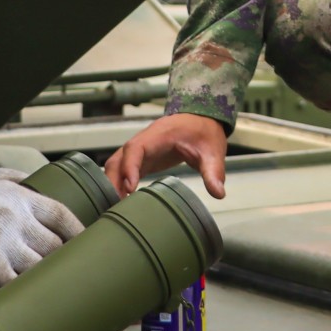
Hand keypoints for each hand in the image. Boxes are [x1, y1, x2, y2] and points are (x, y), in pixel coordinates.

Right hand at [0, 173, 82, 287]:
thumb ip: (9, 178)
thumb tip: (33, 181)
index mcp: (16, 196)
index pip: (61, 214)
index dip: (78, 233)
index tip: (85, 246)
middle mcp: (15, 217)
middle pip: (55, 245)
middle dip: (63, 262)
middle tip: (68, 277)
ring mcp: (2, 240)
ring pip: (40, 266)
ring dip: (45, 280)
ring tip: (50, 293)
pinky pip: (15, 283)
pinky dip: (22, 293)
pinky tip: (25, 301)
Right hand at [106, 114, 228, 198]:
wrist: (200, 121)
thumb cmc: (203, 133)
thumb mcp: (212, 152)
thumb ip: (214, 171)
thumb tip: (218, 192)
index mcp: (159, 135)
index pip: (135, 148)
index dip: (129, 166)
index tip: (130, 187)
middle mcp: (144, 141)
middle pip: (118, 158)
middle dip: (113, 181)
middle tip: (115, 206)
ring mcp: (140, 151)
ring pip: (116, 165)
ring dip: (112, 184)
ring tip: (114, 209)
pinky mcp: (141, 160)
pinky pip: (123, 170)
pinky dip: (118, 185)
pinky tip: (121, 204)